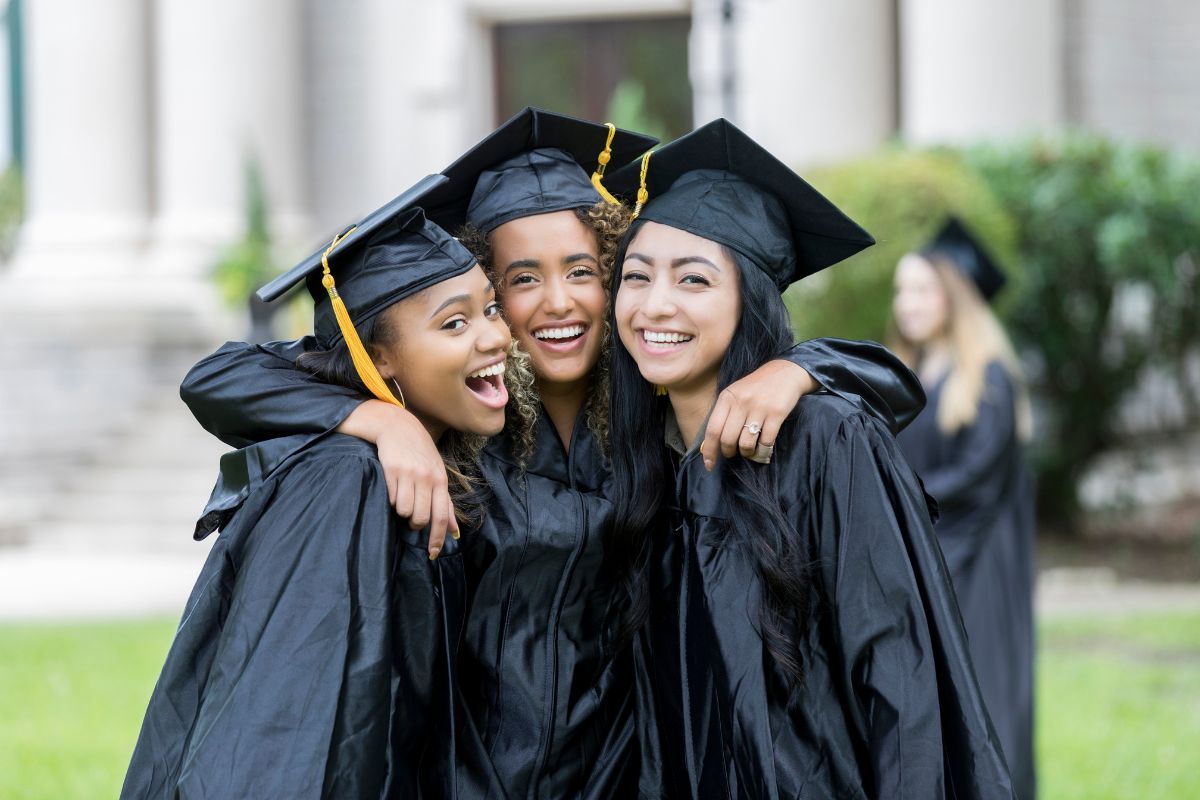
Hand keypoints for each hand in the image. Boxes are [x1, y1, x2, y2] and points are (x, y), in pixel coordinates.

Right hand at [338, 400, 456, 558]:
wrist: (398, 427)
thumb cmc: (420, 454)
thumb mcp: (437, 474)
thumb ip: (445, 503)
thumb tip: (455, 531)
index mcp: (440, 480)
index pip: (441, 516)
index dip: (437, 538)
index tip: (433, 554)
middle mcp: (427, 478)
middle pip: (420, 518)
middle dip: (415, 524)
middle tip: (412, 516)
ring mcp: (409, 474)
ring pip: (404, 511)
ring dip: (401, 511)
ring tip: (402, 497)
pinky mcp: (392, 470)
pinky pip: (391, 499)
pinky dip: (391, 499)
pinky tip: (393, 487)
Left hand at [699, 360, 818, 469]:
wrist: (785, 372)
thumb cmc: (756, 387)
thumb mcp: (735, 394)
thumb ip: (724, 414)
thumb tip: (710, 444)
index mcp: (727, 398)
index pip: (713, 429)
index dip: (709, 450)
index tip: (709, 464)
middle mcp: (741, 402)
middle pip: (728, 439)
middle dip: (729, 452)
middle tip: (733, 453)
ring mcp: (759, 408)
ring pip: (746, 444)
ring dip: (747, 453)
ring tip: (749, 450)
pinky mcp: (777, 413)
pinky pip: (766, 441)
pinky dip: (763, 450)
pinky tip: (763, 447)